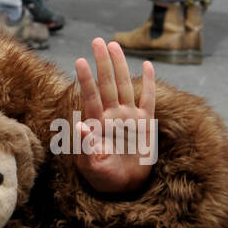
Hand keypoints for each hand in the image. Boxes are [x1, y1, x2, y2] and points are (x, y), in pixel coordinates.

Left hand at [73, 38, 156, 193]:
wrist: (125, 186)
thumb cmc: (104, 178)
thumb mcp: (91, 166)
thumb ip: (86, 147)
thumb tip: (79, 126)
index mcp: (98, 125)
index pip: (91, 97)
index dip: (86, 79)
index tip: (80, 61)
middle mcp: (112, 116)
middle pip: (107, 84)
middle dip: (102, 63)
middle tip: (97, 41)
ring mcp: (128, 117)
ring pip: (124, 86)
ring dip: (119, 66)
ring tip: (114, 45)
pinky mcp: (144, 123)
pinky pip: (147, 99)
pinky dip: (148, 83)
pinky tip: (147, 66)